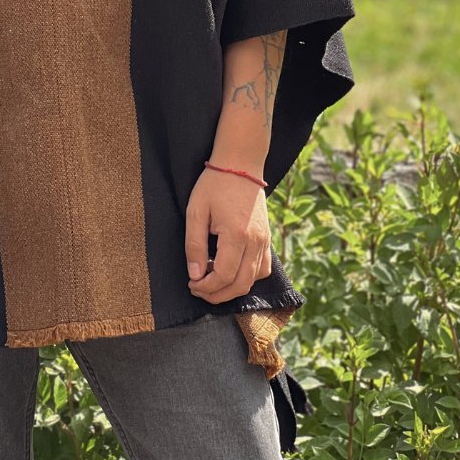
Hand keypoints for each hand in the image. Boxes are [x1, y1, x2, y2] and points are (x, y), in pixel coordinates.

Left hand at [184, 168, 271, 302]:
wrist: (240, 164)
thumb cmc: (214, 184)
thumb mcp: (196, 211)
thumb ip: (195, 245)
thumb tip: (195, 275)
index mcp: (237, 234)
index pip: (223, 276)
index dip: (206, 287)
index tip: (191, 284)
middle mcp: (255, 241)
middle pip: (240, 284)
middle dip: (217, 294)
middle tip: (198, 289)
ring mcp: (265, 241)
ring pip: (253, 280)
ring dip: (232, 288)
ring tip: (212, 280)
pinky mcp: (267, 238)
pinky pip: (262, 269)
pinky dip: (248, 277)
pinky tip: (231, 270)